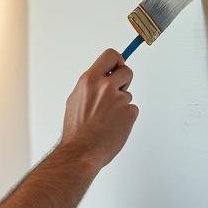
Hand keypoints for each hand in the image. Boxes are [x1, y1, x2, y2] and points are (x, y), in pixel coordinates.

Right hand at [59, 48, 138, 171]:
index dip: (117, 60)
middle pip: (126, 71)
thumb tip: (101, 77)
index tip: (118, 65)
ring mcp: (119, 100)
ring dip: (121, 103)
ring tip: (107, 118)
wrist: (81, 151)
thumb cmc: (76, 130)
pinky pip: (132, 109)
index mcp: (89, 80)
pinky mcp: (129, 113)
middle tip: (115, 93)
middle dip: (123, 80)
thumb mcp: (75, 99)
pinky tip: (114, 125)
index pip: (110, 56)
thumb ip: (90, 86)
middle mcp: (105, 87)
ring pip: (127, 94)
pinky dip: (125, 116)